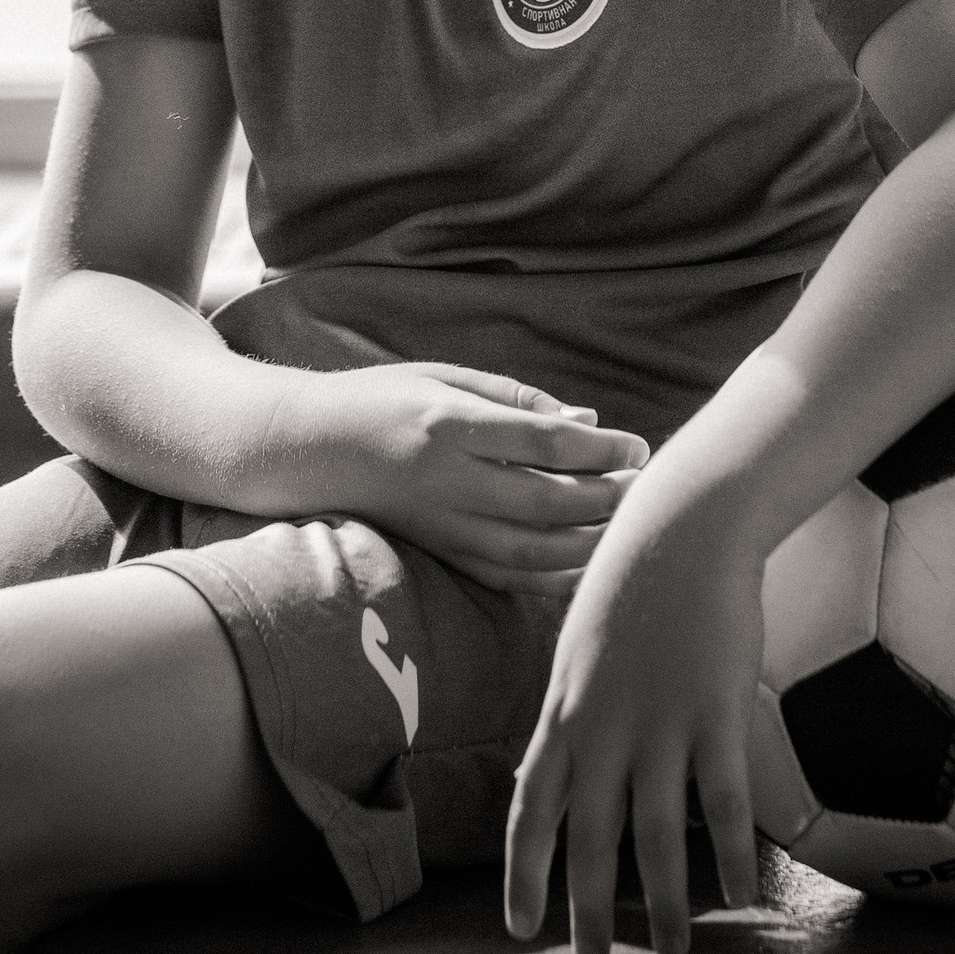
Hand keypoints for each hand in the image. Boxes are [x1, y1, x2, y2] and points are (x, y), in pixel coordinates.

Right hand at [338, 361, 647, 596]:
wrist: (309, 450)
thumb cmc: (384, 400)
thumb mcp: (446, 376)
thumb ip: (518, 399)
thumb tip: (588, 422)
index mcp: (451, 424)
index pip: (544, 440)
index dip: (601, 447)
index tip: (638, 447)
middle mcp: (447, 481)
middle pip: (547, 501)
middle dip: (607, 498)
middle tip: (644, 486)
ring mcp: (442, 525)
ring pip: (533, 550)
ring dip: (591, 543)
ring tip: (627, 524)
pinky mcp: (439, 553)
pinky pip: (508, 577)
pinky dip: (556, 577)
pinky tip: (589, 563)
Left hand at [503, 472, 764, 953]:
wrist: (681, 529)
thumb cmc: (629, 585)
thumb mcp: (577, 650)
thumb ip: (570, 712)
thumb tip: (557, 766)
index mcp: (563, 712)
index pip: (530, 809)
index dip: (523, 873)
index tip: (519, 927)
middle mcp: (603, 728)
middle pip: (590, 838)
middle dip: (591, 908)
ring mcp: (659, 723)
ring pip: (656, 834)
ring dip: (666, 903)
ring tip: (678, 951)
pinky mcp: (716, 713)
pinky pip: (721, 802)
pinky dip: (729, 854)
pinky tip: (739, 897)